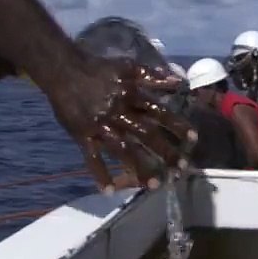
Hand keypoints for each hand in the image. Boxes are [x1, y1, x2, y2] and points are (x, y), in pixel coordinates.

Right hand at [45, 55, 197, 191]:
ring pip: (123, 150)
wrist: (64, 70)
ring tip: (154, 185)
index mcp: (132, 96)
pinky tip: (109, 191)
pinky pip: (91, 157)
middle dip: (164, 151)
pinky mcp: (83, 135)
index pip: (159, 112)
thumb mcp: (128, 66)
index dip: (176, 125)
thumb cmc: (99, 68)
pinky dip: (99, 174)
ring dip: (139, 167)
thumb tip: (177, 80)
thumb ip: (153, 75)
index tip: (193, 138)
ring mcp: (101, 126)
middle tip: (180, 168)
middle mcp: (120, 113)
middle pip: (146, 134)